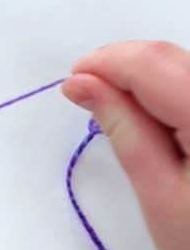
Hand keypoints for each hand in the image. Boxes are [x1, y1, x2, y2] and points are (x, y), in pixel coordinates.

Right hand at [62, 41, 189, 249]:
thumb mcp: (157, 191)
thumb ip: (122, 127)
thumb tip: (80, 83)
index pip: (153, 64)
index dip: (106, 63)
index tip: (71, 85)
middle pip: (173, 58)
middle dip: (124, 67)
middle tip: (86, 97)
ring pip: (187, 68)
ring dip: (147, 79)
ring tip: (118, 113)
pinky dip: (171, 92)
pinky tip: (156, 118)